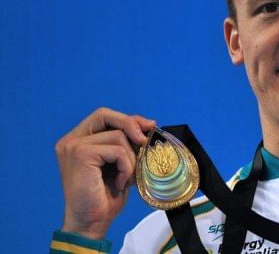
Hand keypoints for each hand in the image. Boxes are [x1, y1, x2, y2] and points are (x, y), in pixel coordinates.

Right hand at [55, 107, 155, 238]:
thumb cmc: (106, 196)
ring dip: (130, 158)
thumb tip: (148, 124)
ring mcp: (73, 146)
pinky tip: (119, 183)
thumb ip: (126, 142)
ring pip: (117, 136)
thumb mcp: (119, 162)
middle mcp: (71, 140)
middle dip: (131, 125)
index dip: (128, 118)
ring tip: (125, 178)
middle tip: (145, 142)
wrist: (91, 223)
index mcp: (77, 140)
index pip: (104, 116)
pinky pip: (117, 151)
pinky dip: (126, 167)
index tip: (149, 126)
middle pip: (106, 115)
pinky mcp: (80, 154)